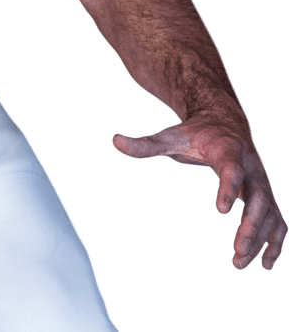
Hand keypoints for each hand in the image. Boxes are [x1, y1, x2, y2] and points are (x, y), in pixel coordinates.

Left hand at [113, 115, 285, 270]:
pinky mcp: (267, 196)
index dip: (228, 189)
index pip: (232, 170)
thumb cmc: (196, 134)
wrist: (225, 124)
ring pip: (271, 214)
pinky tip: (264, 264)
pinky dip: (275, 243)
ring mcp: (263, 183)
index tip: (221, 211)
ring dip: (259, 240)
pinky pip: (278, 221)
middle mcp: (252, 168)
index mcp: (228, 151)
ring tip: (239, 262)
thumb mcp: (170, 136)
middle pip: (259, 198)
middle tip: (236, 250)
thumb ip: (146, 144)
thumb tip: (115, 141)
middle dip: (250, 226)